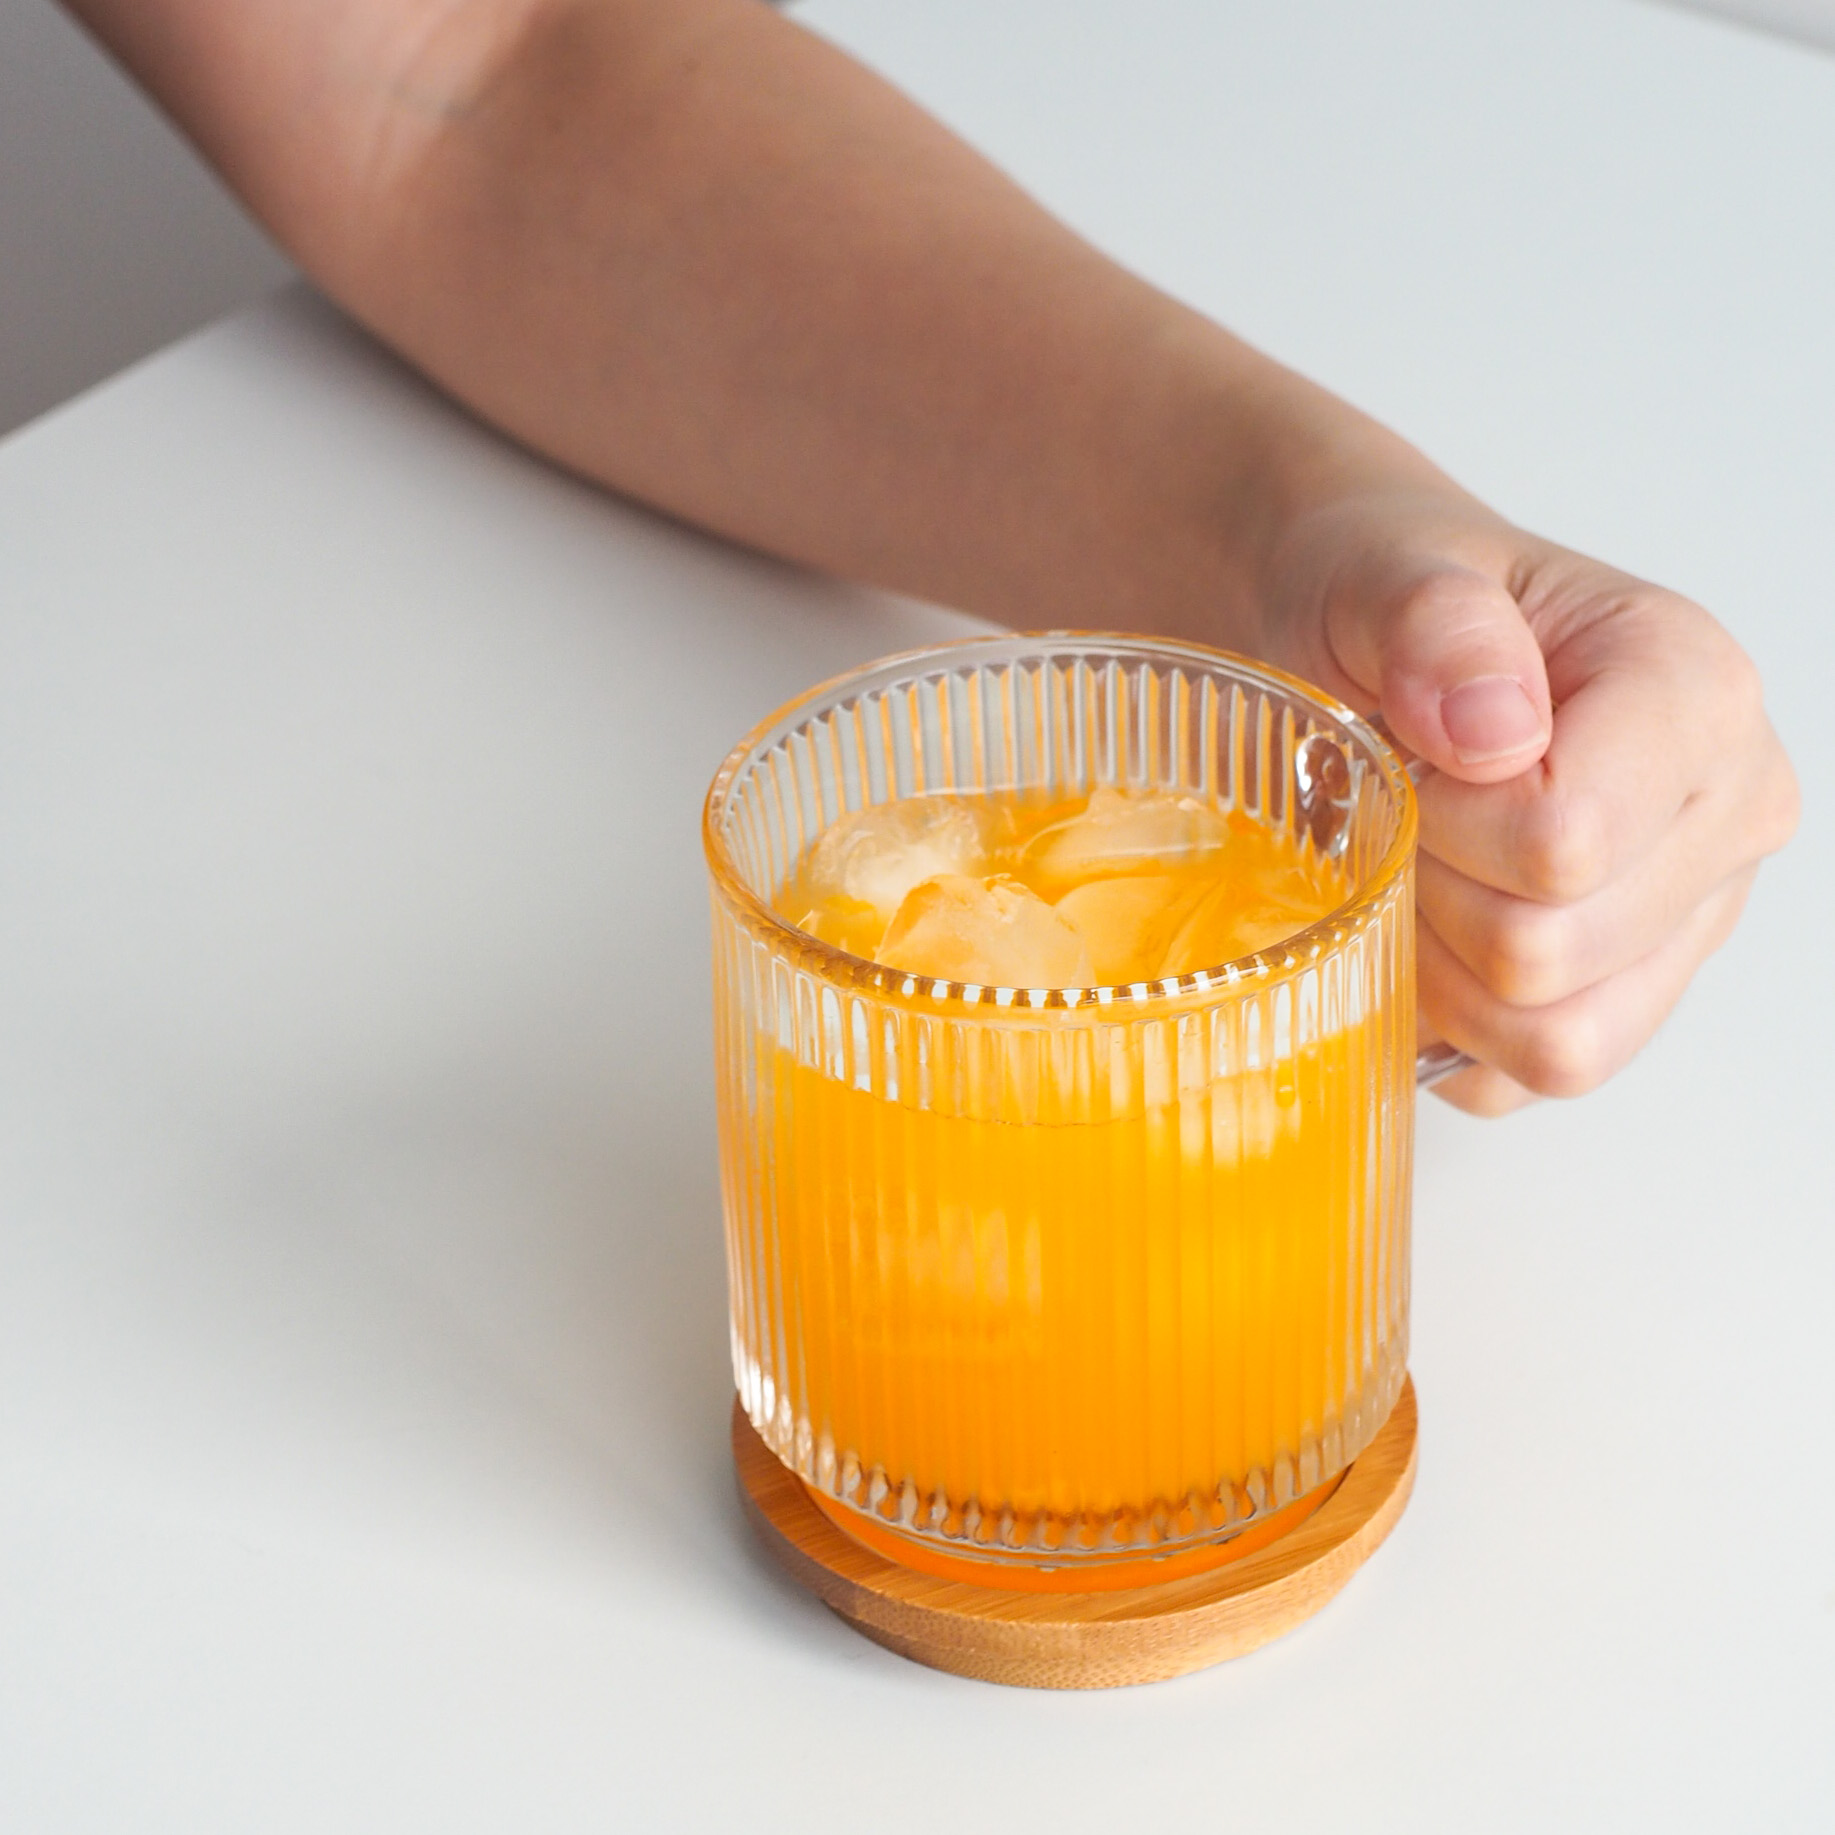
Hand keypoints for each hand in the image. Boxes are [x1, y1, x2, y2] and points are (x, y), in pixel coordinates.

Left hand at [1258, 481, 1798, 1114]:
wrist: (1366, 639)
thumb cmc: (1387, 602)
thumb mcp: (1385, 574)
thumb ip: (1439, 625)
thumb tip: (1494, 728)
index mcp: (1696, 694)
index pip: (1565, 847)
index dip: (1441, 824)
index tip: (1405, 757)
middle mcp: (1725, 815)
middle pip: (1546, 956)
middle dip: (1431, 896)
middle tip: (1396, 816)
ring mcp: (1686, 920)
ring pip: (1553, 1043)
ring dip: (1439, 972)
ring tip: (1411, 870)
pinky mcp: (1629, 997)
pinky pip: (1529, 1080)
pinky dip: (1449, 1030)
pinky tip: (1423, 933)